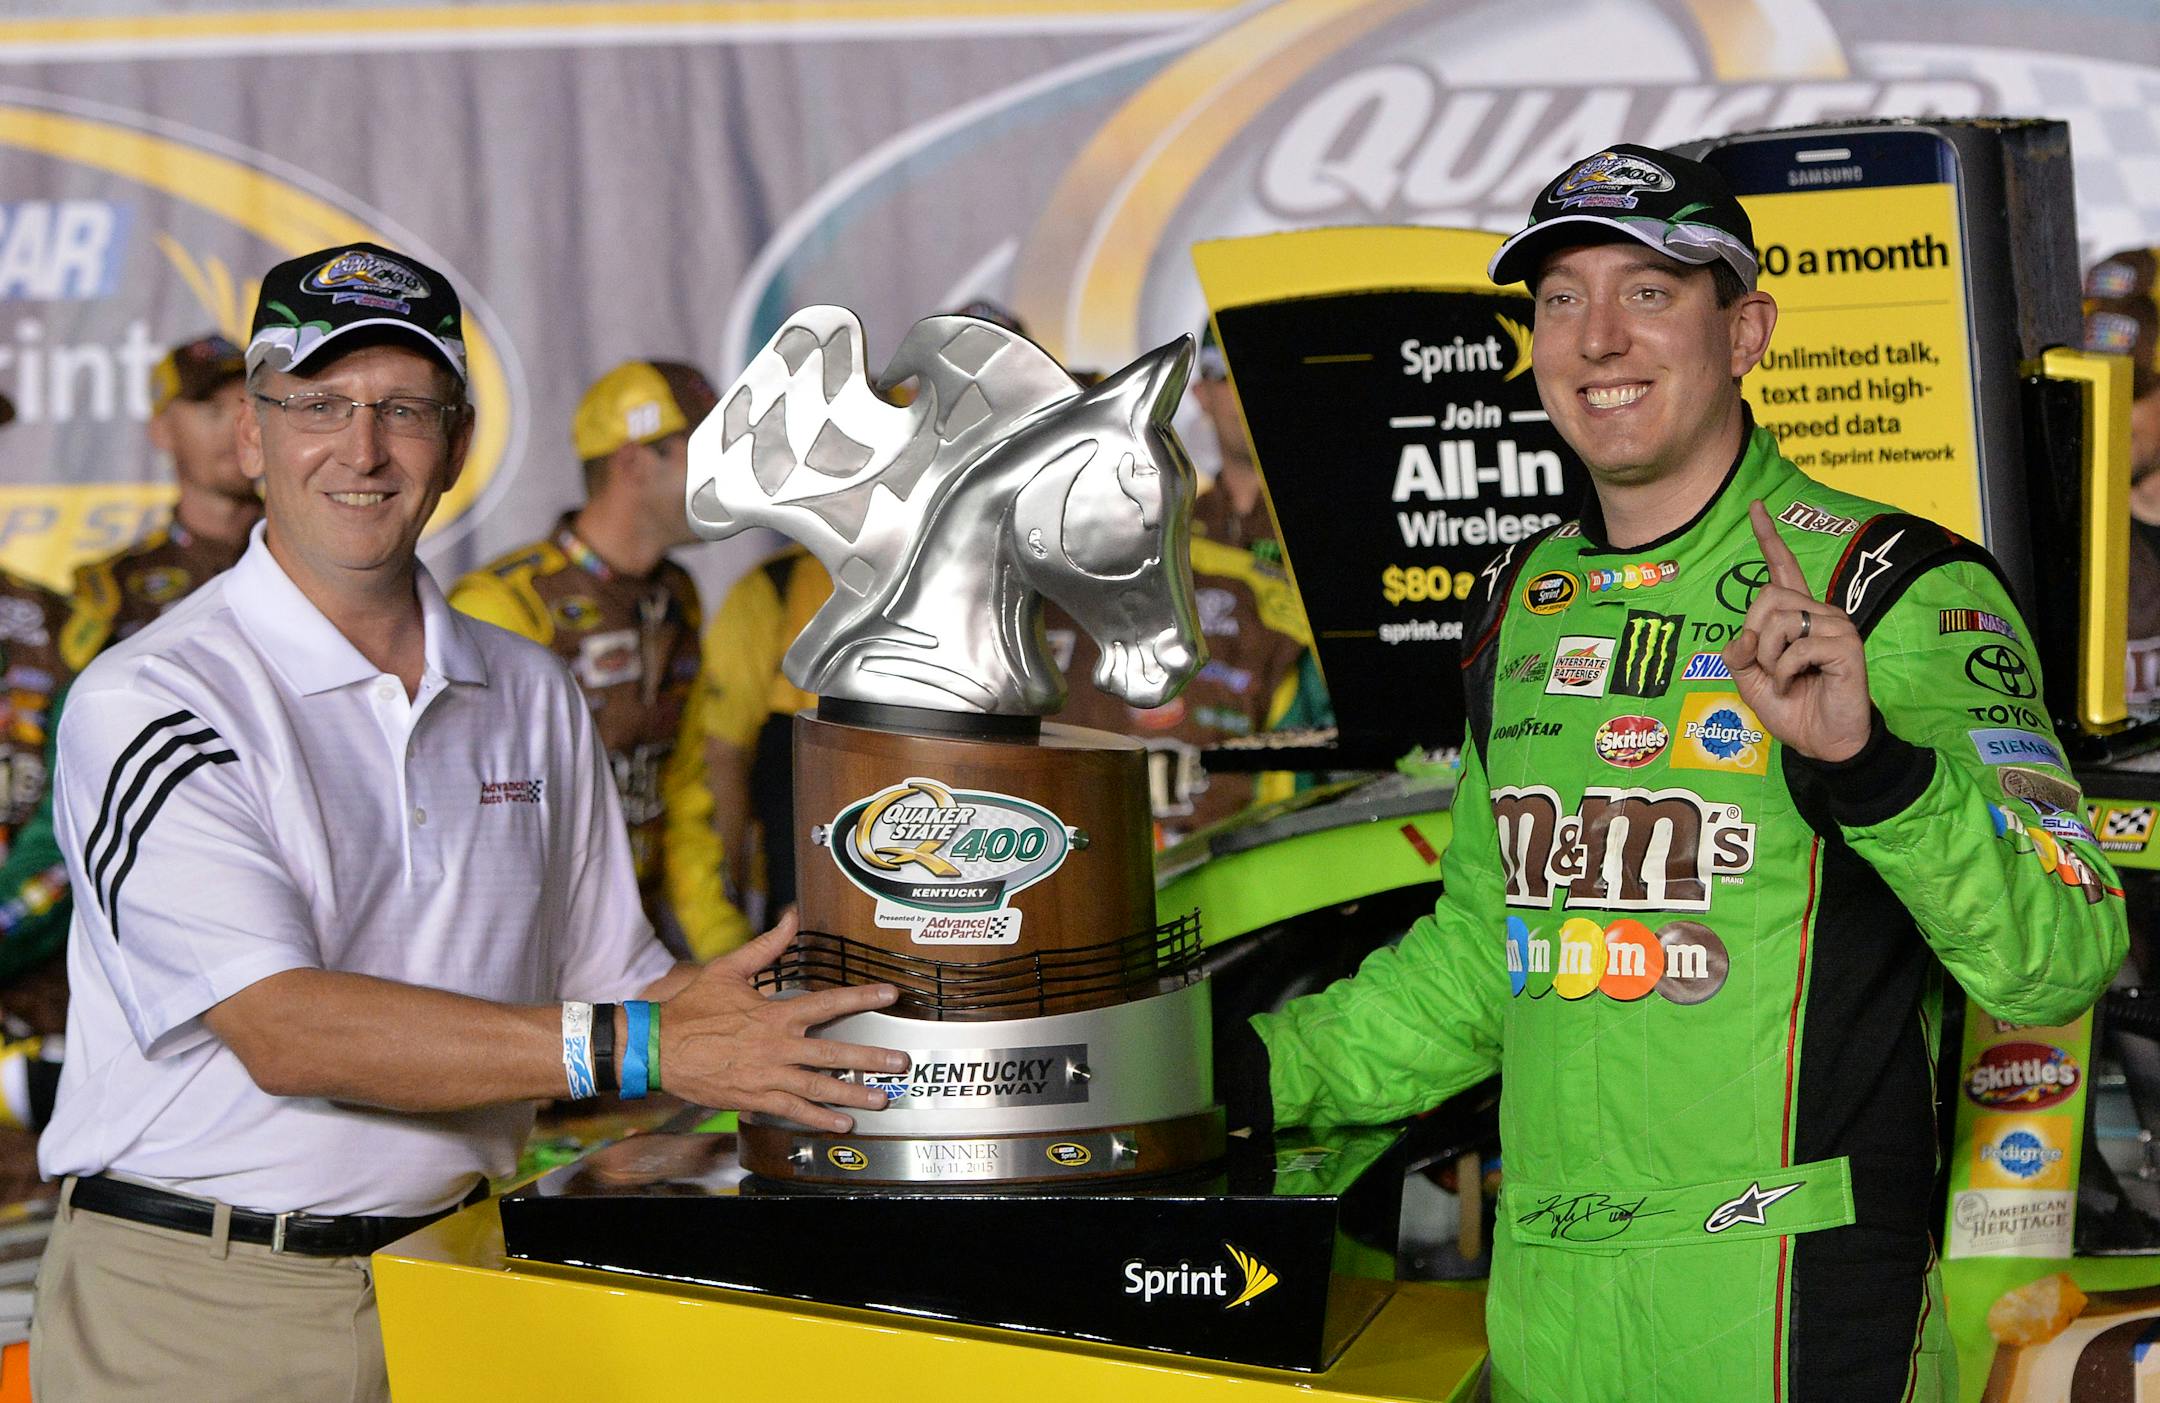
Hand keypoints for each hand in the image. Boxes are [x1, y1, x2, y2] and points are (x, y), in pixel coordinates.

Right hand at [657, 911, 908, 1131]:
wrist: (659, 1048)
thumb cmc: (692, 1009)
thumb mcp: (728, 970)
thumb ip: (765, 946)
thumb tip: (790, 916)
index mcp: (775, 1014)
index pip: (829, 1003)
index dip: (863, 997)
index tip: (890, 994)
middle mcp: (778, 1046)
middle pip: (834, 1054)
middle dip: (872, 1058)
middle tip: (901, 1062)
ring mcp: (769, 1076)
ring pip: (820, 1088)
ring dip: (855, 1094)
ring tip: (882, 1099)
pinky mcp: (756, 1098)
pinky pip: (794, 1111)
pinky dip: (820, 1118)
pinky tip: (843, 1123)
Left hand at [1719, 501, 1872, 762]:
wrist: (1823, 742)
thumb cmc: (1791, 708)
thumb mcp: (1751, 680)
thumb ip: (1738, 653)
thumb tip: (1742, 636)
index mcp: (1797, 615)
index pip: (1783, 568)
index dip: (1769, 538)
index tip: (1757, 507)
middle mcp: (1819, 612)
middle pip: (1767, 596)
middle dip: (1753, 635)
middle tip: (1766, 666)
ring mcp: (1836, 626)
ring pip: (1778, 620)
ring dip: (1767, 657)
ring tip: (1784, 678)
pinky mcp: (1846, 645)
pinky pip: (1796, 647)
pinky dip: (1783, 672)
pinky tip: (1795, 685)